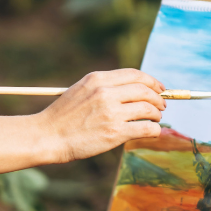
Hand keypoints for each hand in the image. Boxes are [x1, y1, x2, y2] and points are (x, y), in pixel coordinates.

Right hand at [39, 69, 165, 163]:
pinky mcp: (115, 133)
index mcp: (98, 78)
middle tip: (162, 105)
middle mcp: (105, 92)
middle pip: (145, 90)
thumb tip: (134, 89)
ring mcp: (111, 112)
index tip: (159, 88)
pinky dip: (154, 129)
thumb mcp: (82, 89)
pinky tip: (153, 131)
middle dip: (158, 98)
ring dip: (156, 114)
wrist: (48, 136)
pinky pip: (145, 128)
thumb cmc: (64, 116)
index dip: (152, 81)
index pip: (135, 74)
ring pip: (148, 108)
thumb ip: (105, 86)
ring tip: (156, 118)